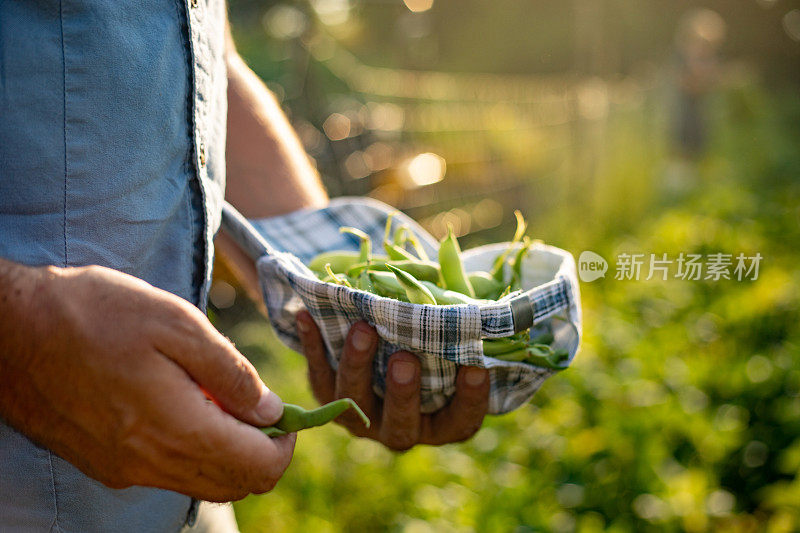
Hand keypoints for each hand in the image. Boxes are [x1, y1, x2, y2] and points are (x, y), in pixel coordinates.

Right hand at [0, 262, 294, 501]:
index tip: (289, 414)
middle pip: (235, 484)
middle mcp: (150, 464)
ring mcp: (123, 470)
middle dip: (262, 450)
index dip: (286, 444)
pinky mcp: (104, 464)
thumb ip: (231, 373)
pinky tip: (183, 405)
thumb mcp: (176, 323)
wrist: (9, 328)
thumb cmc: (93, 312)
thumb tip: (271, 410)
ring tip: (220, 398)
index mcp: (177, 429)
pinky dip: (193, 450)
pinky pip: (168, 473)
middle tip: (260, 405)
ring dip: (228, 450)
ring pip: (202, 482)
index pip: (259, 467)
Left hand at [296, 310, 489, 449]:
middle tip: (404, 358)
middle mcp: (402, 429)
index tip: (477, 369)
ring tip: (362, 329)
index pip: (460, 421)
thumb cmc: (434, 344)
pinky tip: (307, 315)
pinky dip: (313, 346)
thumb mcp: (453, 341)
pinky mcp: (330, 401)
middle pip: (401, 422)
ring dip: (357, 365)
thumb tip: (478, 301)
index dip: (470, 400)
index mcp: (441, 423)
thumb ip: (462, 331)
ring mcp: (363, 419)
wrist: (386, 348)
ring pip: (354, 402)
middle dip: (402, 392)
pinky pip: (319, 378)